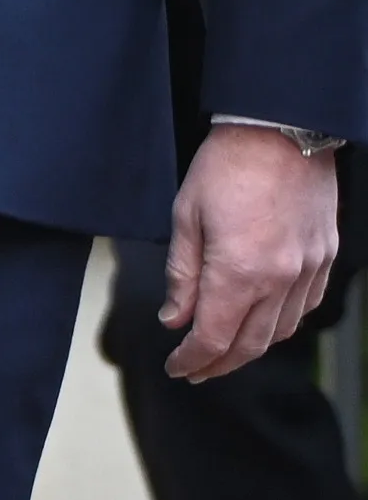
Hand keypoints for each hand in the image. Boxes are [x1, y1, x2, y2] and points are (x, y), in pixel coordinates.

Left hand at [162, 124, 340, 381]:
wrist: (282, 129)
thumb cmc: (228, 166)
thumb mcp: (186, 218)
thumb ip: (181, 276)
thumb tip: (174, 319)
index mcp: (238, 272)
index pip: (212, 338)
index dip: (191, 361)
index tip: (176, 368)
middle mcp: (280, 278)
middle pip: (249, 345)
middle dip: (218, 364)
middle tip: (195, 370)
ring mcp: (308, 268)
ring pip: (282, 330)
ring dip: (251, 348)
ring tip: (225, 350)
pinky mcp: (325, 255)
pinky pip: (307, 305)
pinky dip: (283, 322)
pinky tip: (264, 321)